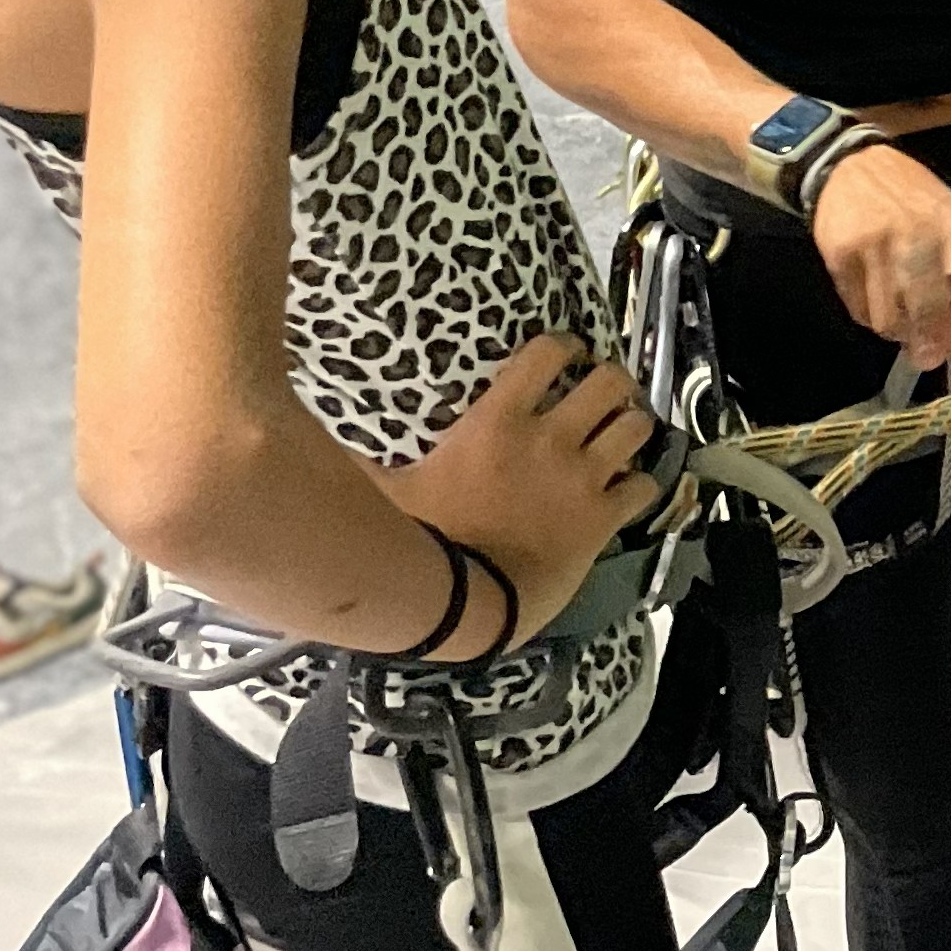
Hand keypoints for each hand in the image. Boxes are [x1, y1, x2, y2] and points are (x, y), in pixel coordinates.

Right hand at [380, 332, 661, 647]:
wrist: (464, 604)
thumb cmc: (421, 541)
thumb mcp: (385, 488)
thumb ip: (363, 457)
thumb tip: (305, 436)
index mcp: (498, 420)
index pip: (547, 354)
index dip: (564, 347)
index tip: (565, 353)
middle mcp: (550, 439)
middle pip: (609, 382)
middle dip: (612, 382)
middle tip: (603, 394)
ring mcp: (582, 478)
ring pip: (637, 427)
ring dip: (633, 427)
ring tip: (622, 434)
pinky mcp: (603, 519)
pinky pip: (645, 487)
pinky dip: (642, 484)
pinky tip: (628, 489)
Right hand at [810, 141, 950, 369]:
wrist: (849, 167)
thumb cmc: (912, 199)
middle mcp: (915, 235)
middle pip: (929, 303)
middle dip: (935, 336)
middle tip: (935, 354)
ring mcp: (874, 247)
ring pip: (890, 317)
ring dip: (904, 334)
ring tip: (909, 333)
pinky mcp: (840, 258)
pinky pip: (860, 310)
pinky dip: (875, 320)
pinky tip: (884, 310)